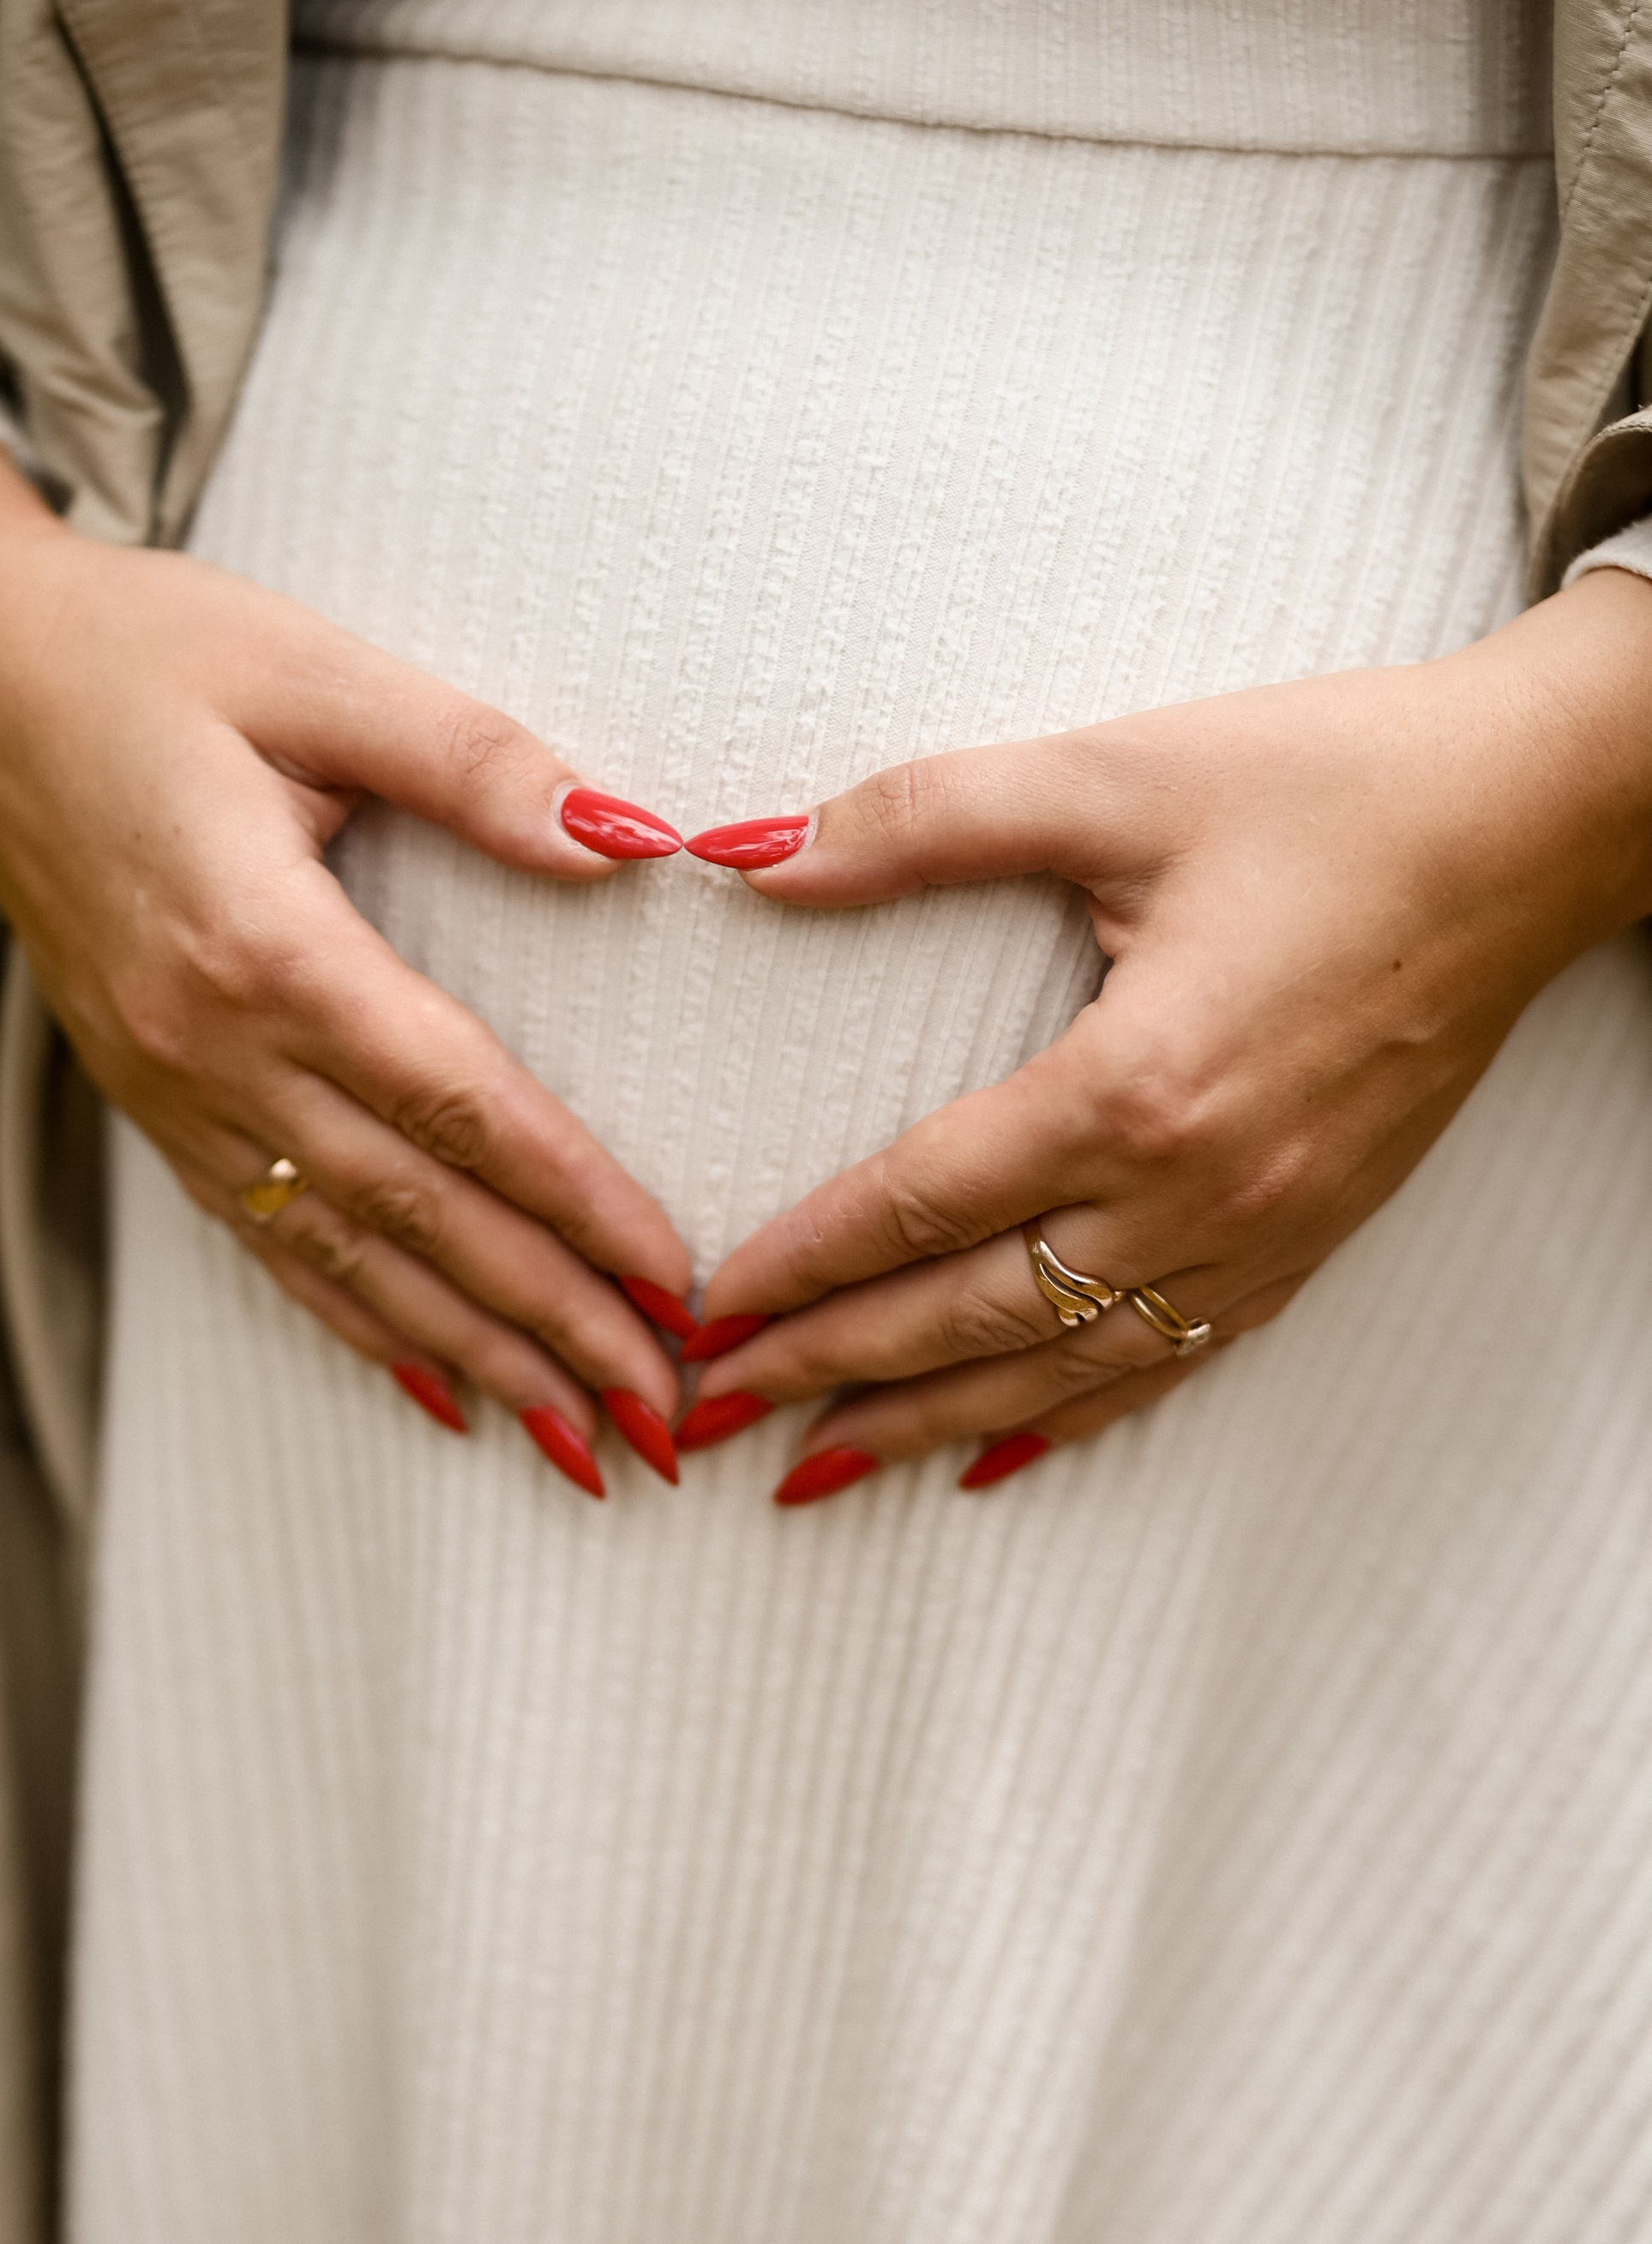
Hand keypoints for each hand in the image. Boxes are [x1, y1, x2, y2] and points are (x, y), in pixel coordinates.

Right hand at [0, 432, 693, 1487]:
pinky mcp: (150, 1104)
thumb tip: (627, 839)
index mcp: (265, 940)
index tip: (673, 1284)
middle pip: (416, 1215)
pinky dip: (361, 1328)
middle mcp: (211, 1046)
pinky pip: (271, 1245)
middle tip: (664, 1419)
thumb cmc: (150, 654)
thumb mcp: (317, 671)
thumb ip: (475, 762)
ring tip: (580, 1443)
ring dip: (471, 1359)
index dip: (572, 1201)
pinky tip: (440, 1396)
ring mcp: (171, 1091)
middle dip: (548, 1326)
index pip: (457, 1101)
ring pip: (347, 1259)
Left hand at [681, 573, 1651, 1497]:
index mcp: (1132, 1084)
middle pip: (972, 1316)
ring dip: (929, 1423)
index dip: (802, 1264)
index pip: (919, 1202)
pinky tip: (996, 1454)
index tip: (706, 1312)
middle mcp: (1195, 1190)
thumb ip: (922, 819)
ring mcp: (1260, 1231)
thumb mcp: (1113, 774)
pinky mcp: (1308, 1238)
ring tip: (819, 1468)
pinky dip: (1069, 1419)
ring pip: (1063, 1369)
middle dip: (829, 1374)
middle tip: (712, 1416)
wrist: (1536, 823)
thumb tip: (753, 852)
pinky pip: (1167, 1362)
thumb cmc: (1332, 785)